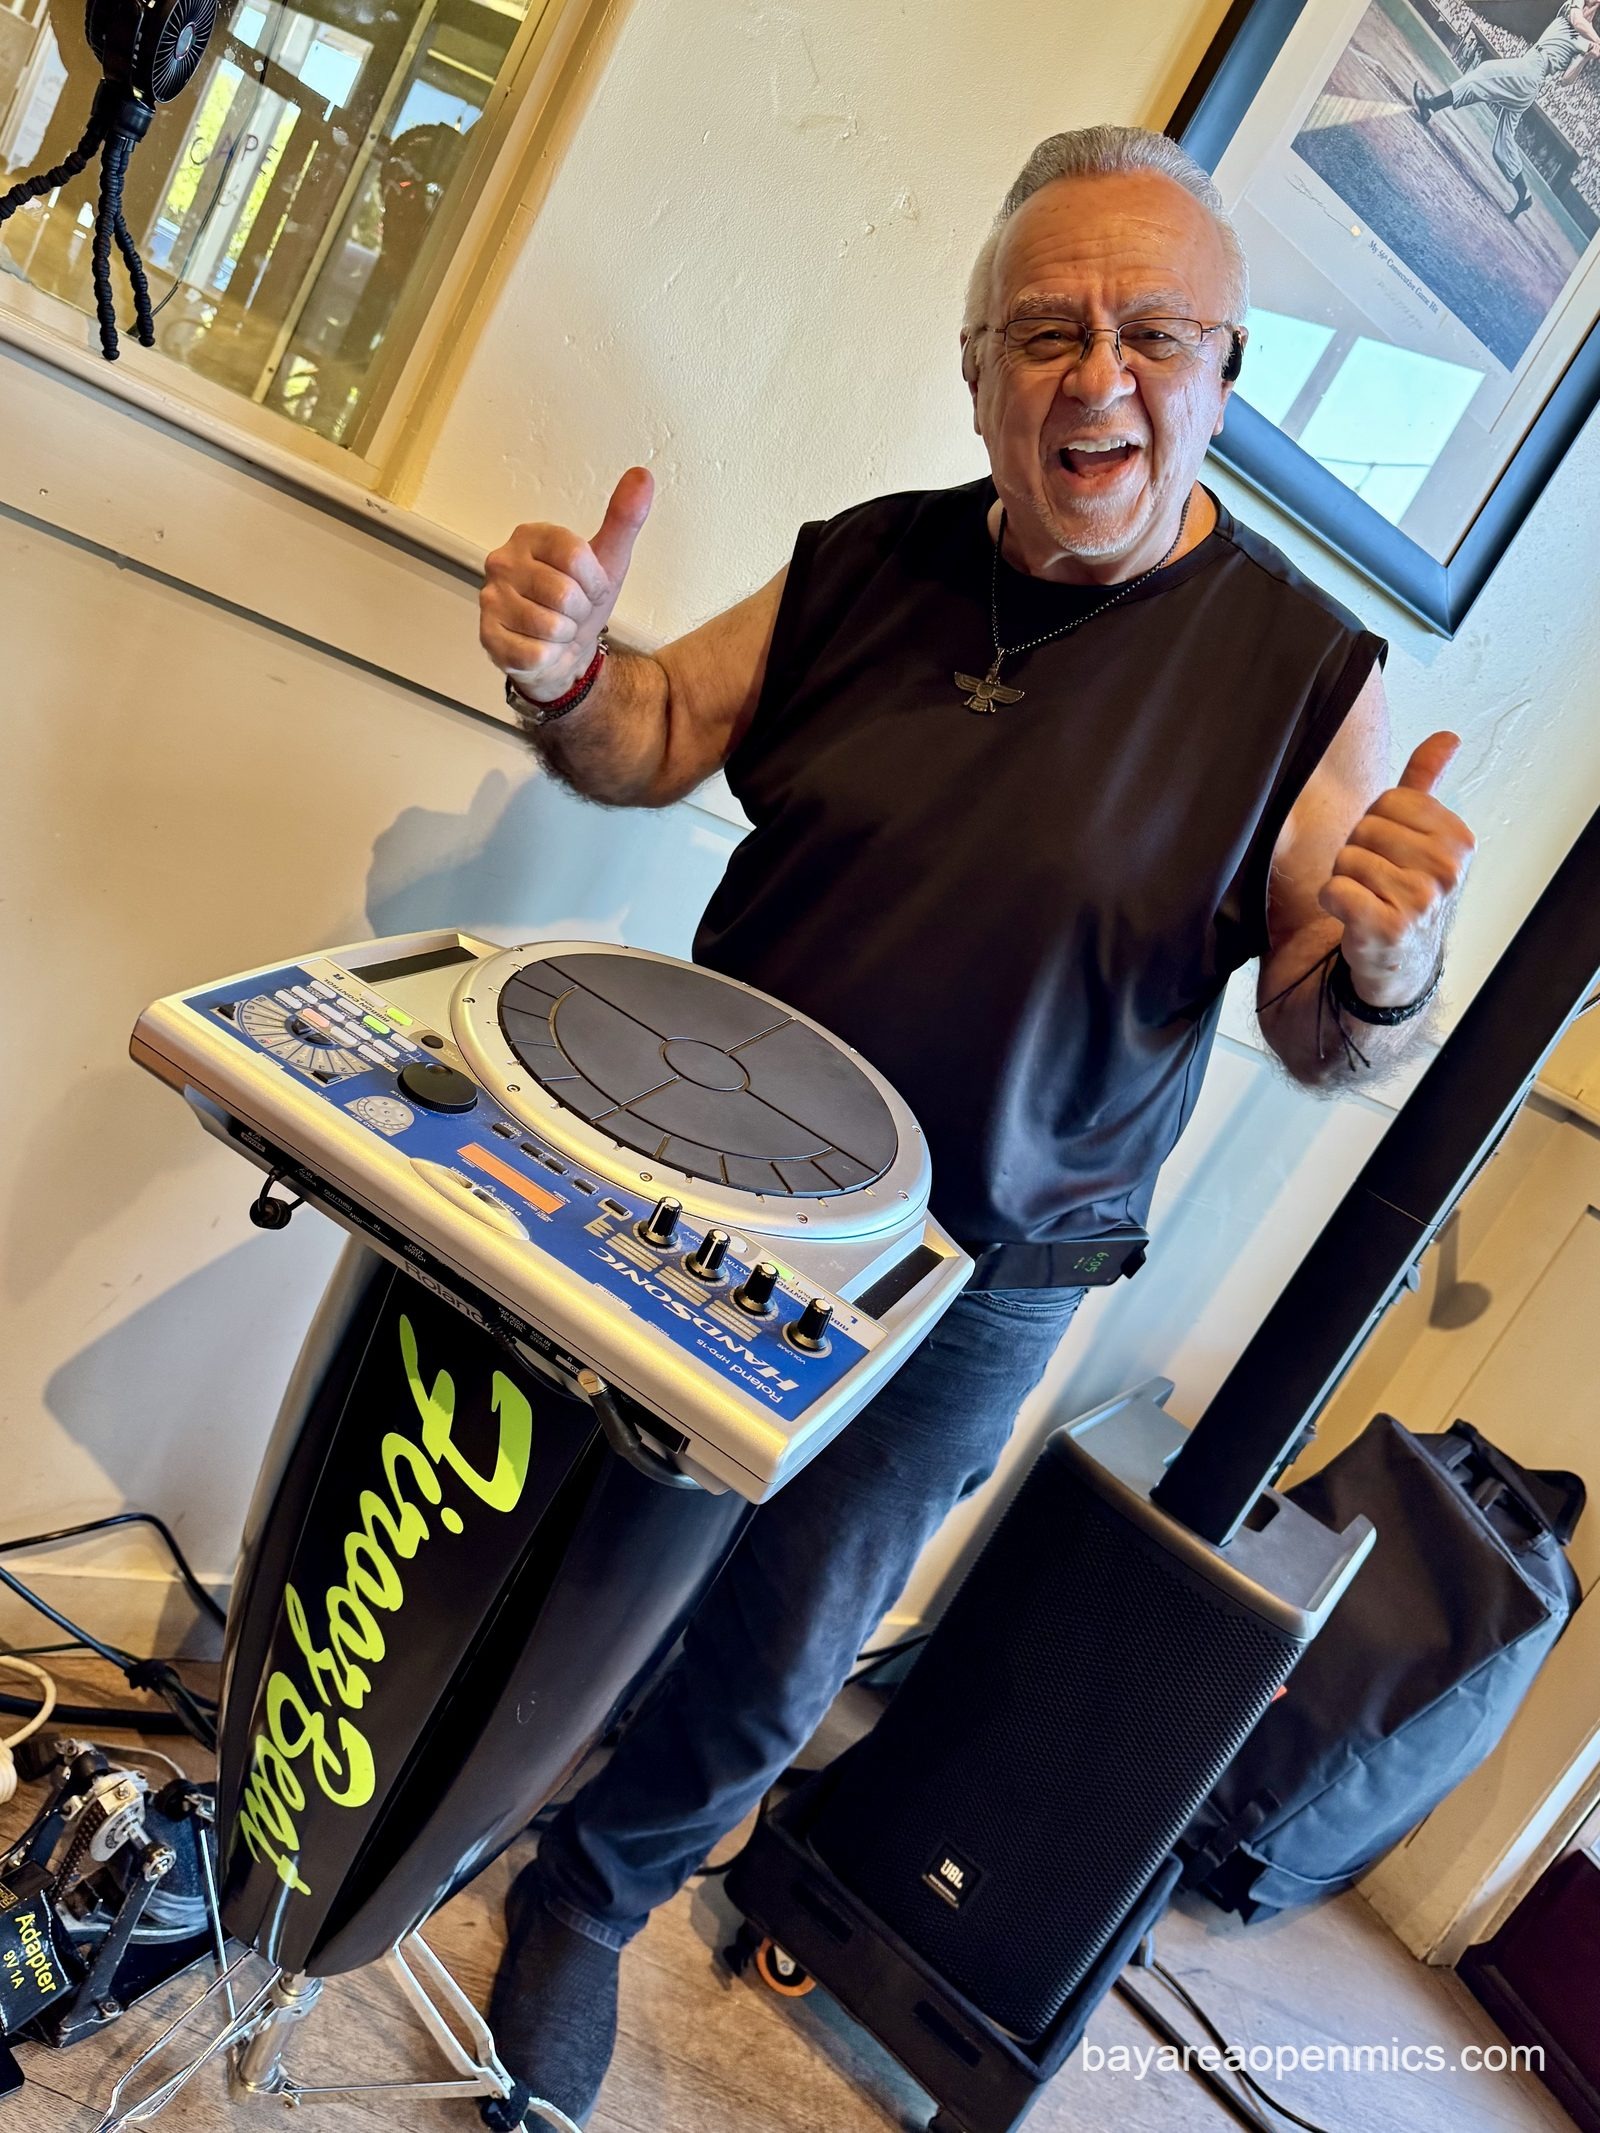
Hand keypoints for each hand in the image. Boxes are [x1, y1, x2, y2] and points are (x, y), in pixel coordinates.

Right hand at [480, 467, 653, 701]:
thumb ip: (623, 520)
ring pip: (551, 626)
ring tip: (556, 630)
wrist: (559, 653)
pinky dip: (549, 657)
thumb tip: (642, 476)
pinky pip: (537, 654)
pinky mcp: (488, 637)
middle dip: (580, 612)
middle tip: (571, 613)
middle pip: (564, 593)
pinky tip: (541, 647)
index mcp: (531, 536)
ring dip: (565, 636)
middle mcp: (503, 562)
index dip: (594, 582)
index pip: (576, 555)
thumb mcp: (607, 562)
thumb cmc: (578, 604)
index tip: (590, 588)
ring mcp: (491, 599)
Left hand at [1318, 732, 1476, 1006]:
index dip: (1375, 825)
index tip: (1390, 854)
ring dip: (1344, 879)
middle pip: (1365, 829)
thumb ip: (1426, 784)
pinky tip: (1351, 916)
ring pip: (1347, 859)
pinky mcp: (1388, 928)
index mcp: (1457, 840)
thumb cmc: (1404, 891)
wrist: (1400, 961)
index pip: (1388, 802)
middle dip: (1358, 853)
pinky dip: (1331, 901)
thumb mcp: (1422, 836)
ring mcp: (1420, 900)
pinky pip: (1335, 890)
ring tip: (1367, 900)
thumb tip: (1447, 737)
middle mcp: (1446, 869)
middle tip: (1376, 882)